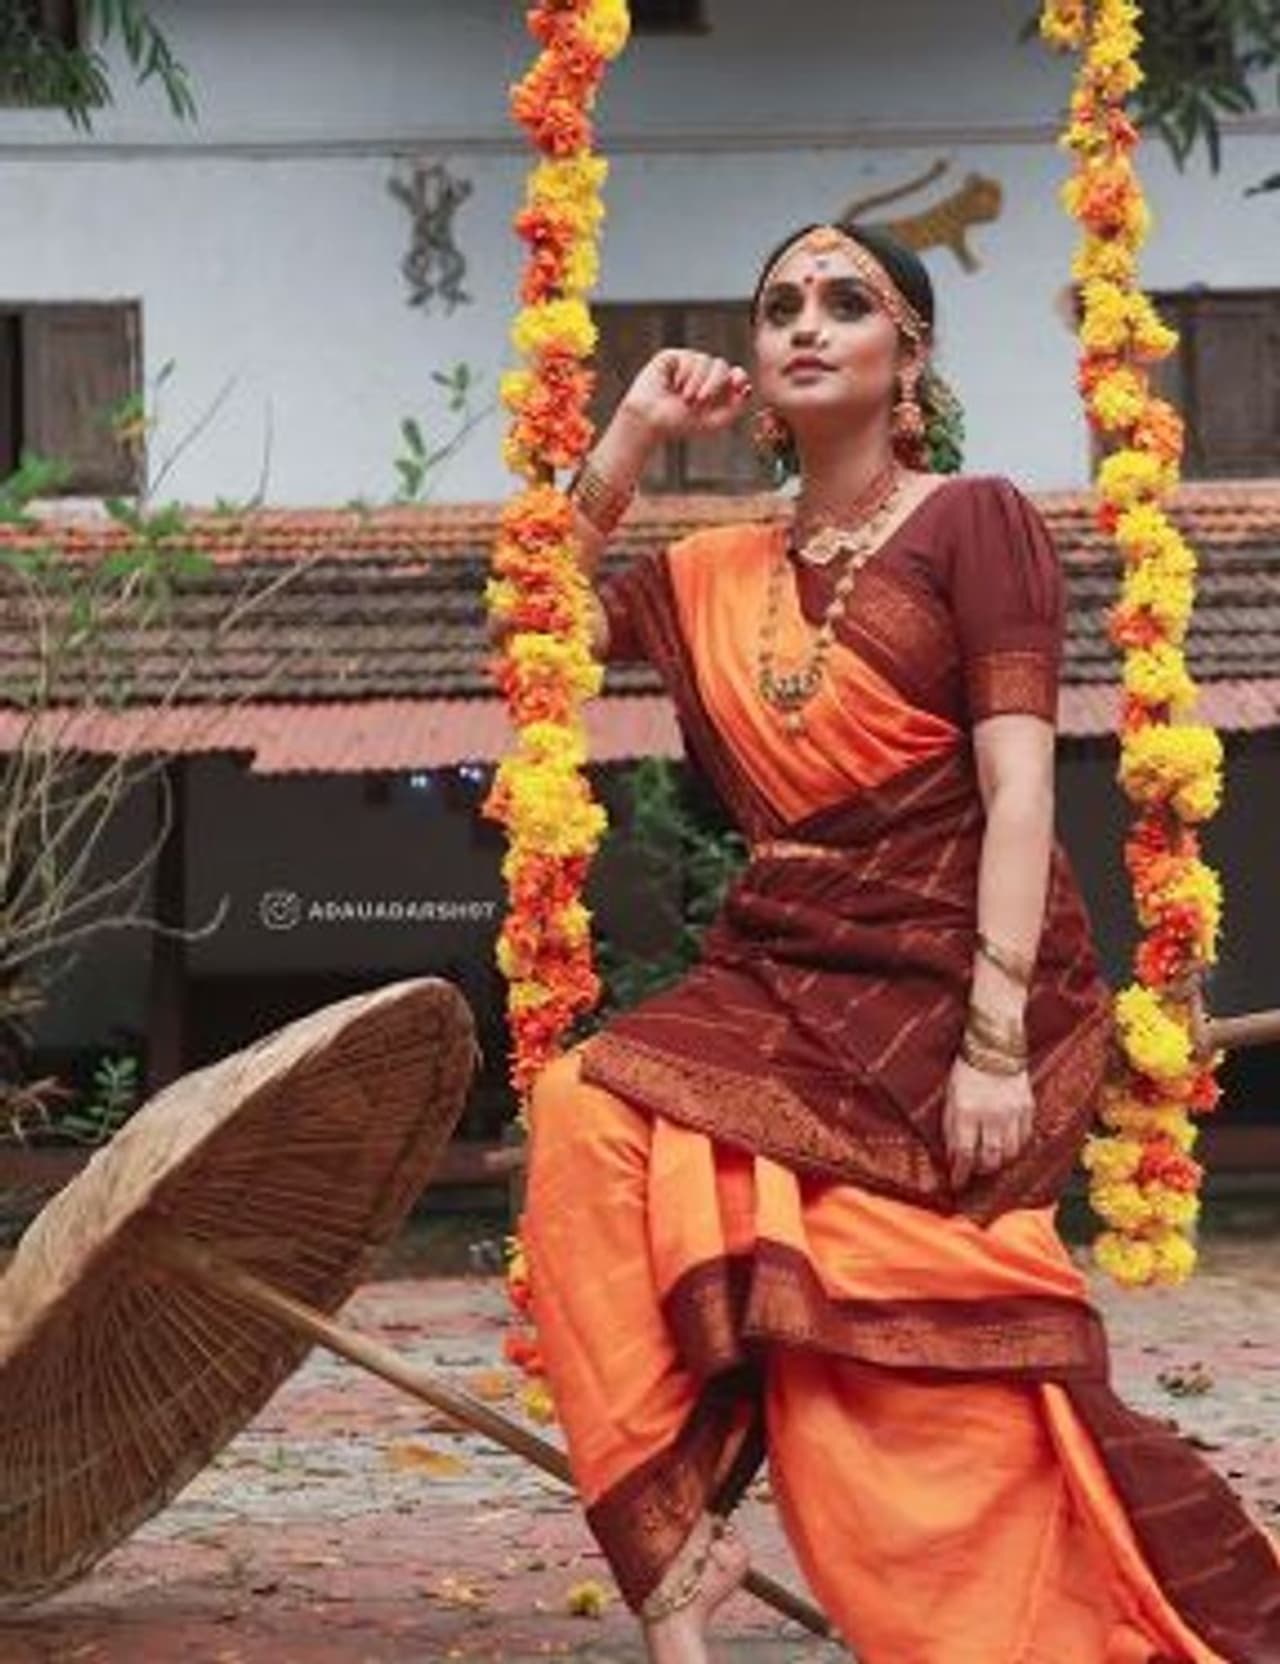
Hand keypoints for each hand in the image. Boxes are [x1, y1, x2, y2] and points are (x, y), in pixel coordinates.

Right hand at [620, 348, 752, 441]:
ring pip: (705, 360)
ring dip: (696, 382)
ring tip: (684, 398)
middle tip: (700, 401)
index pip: (735, 374)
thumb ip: (736, 408)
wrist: (650, 421)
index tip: (739, 383)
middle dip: (714, 384)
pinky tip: (673, 385)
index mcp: (716, 388)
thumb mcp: (714, 421)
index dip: (739, 376)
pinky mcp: (672, 357)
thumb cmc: (679, 424)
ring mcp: (687, 363)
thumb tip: (748, 388)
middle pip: (721, 365)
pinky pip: (687, 357)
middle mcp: (703, 374)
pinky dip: (683, 374)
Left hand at [943, 1056, 1035, 1190]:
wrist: (995, 1045)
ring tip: (990, 1160)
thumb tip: (953, 1156)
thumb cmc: (967, 1070)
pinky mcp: (1028, 1107)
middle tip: (974, 1172)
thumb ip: (951, 1127)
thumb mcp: (950, 1097)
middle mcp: (991, 1115)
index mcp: (967, 1111)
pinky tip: (1007, 1146)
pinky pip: (1024, 1137)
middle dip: (980, 1170)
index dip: (960, 1173)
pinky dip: (1015, 1147)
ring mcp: (1012, 1112)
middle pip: (989, 1158)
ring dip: (999, 1162)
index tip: (957, 1183)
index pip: (964, 1153)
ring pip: (1009, 1152)